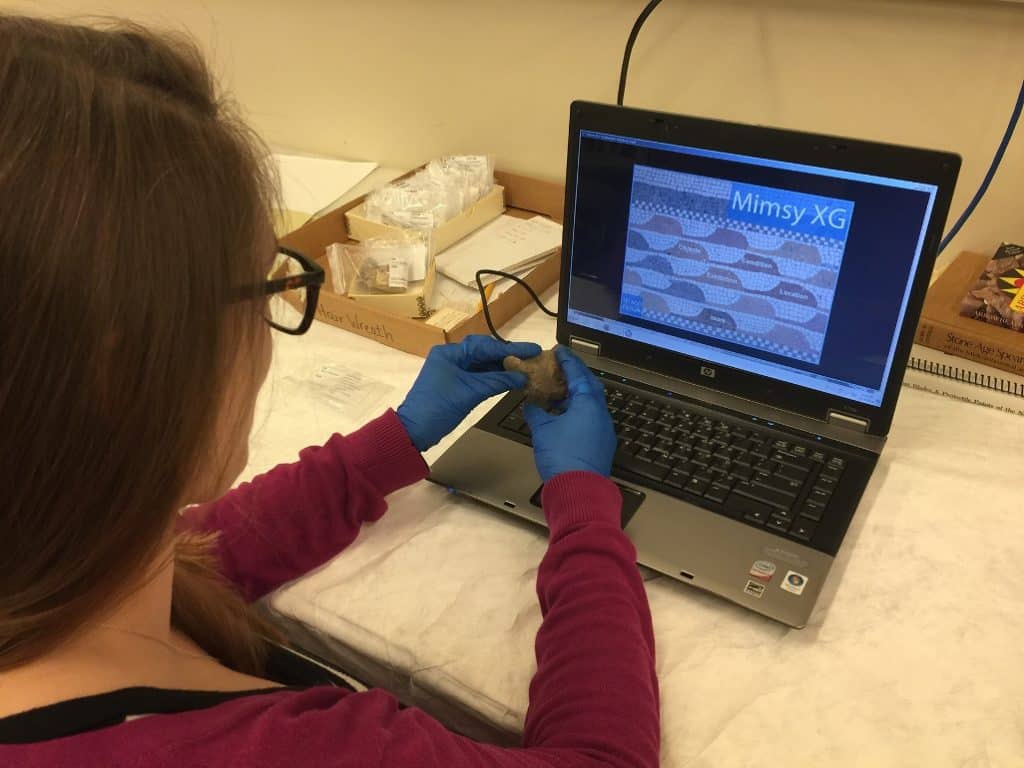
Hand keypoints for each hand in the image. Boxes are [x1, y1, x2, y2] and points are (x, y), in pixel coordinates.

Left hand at [397, 335, 541, 450]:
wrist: (415, 431)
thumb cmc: (437, 408)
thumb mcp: (470, 393)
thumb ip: (497, 382)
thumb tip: (522, 376)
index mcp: (450, 353)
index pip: (485, 347)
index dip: (511, 349)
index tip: (532, 349)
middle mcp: (451, 357)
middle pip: (484, 353)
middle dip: (507, 356)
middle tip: (530, 357)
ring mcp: (453, 371)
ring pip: (482, 365)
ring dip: (502, 368)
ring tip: (524, 368)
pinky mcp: (455, 384)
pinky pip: (478, 376)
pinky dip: (493, 378)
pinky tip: (509, 380)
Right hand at [523, 347, 615, 481]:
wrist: (579, 490)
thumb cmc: (561, 456)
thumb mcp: (542, 430)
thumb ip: (535, 412)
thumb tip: (531, 405)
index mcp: (588, 402)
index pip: (578, 373)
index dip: (567, 360)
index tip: (559, 350)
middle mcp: (600, 412)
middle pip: (589, 386)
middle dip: (574, 376)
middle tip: (560, 369)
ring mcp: (604, 429)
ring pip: (591, 404)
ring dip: (576, 395)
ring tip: (558, 393)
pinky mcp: (602, 444)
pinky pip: (591, 418)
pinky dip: (578, 411)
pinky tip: (564, 417)